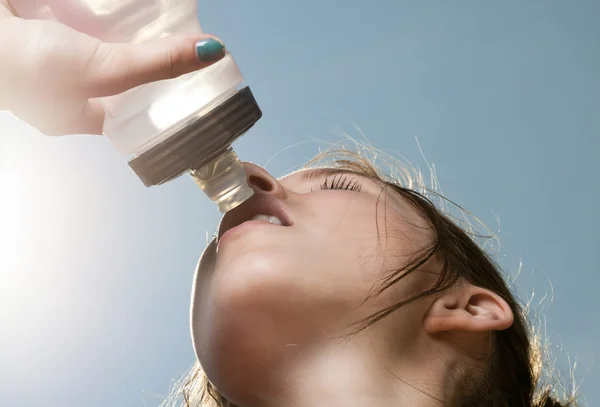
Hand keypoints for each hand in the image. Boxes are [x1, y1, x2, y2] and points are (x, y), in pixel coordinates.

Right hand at [0, 2, 225, 135]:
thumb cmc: (26, 67)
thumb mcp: (101, 71)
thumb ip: (155, 63)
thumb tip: (213, 53)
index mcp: (71, 113)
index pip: (124, 115)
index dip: (154, 104)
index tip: (189, 91)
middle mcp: (61, 84)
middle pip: (116, 74)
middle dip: (147, 62)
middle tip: (185, 50)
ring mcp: (50, 48)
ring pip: (100, 41)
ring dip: (127, 31)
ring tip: (169, 22)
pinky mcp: (43, 17)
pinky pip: (82, 14)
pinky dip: (105, 9)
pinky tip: (133, 5)